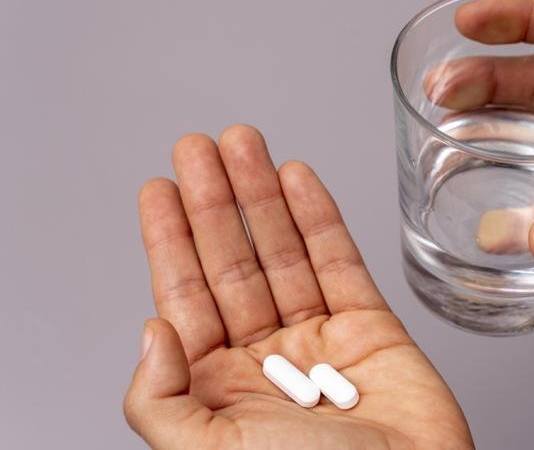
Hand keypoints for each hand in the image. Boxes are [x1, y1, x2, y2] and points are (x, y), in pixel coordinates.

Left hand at [124, 126, 472, 448]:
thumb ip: (160, 398)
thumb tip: (151, 330)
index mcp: (219, 390)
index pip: (186, 297)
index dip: (170, 239)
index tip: (158, 187)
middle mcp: (265, 360)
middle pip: (233, 263)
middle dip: (215, 202)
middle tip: (201, 147)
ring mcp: (320, 342)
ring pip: (284, 254)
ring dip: (263, 198)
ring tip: (246, 144)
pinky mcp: (372, 331)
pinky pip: (341, 263)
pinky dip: (319, 219)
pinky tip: (298, 180)